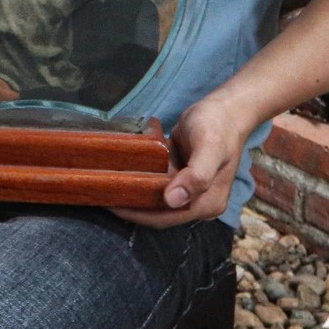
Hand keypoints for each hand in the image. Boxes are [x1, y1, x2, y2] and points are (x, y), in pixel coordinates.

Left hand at [110, 94, 253, 228]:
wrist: (226, 110)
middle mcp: (199, 203)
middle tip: (102, 193)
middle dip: (132, 207)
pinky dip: (141, 182)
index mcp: (208, 203)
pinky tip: (122, 173)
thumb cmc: (217, 126)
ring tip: (106, 185)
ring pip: (156, 200)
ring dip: (134, 195)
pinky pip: (157, 185)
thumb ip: (196, 175)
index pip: (166, 218)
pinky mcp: (181, 178)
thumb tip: (173, 201)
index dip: (138, 215)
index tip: (111, 204)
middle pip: (159, 213)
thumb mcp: (209, 147)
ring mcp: (190, 191)